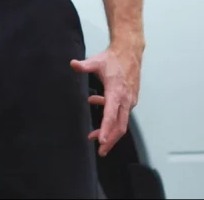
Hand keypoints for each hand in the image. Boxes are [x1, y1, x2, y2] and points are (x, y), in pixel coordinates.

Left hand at [70, 42, 142, 156]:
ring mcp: (129, 101)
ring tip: (96, 137)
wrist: (130, 53)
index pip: (111, 115)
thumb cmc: (113, 59)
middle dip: (110, 139)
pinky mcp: (130, 100)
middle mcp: (126, 100)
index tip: (101, 140)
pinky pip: (121, 115)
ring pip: (121, 122)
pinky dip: (111, 119)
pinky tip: (96, 103)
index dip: (106, 128)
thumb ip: (84, 65)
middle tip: (100, 150)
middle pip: (120, 126)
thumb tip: (73, 64)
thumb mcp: (96, 61)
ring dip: (110, 131)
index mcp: (117, 92)